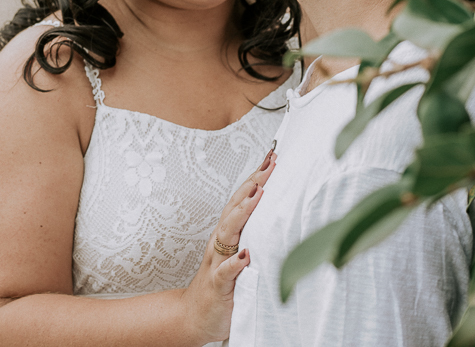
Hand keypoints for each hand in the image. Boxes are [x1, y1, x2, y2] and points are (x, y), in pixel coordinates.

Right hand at [180, 148, 276, 343]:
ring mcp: (217, 262)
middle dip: (253, 184)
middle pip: (236, 207)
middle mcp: (221, 243)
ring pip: (228, 232)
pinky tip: (245, 256)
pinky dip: (234, 263)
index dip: (257, 178)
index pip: (243, 200)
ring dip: (242, 212)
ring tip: (256, 194)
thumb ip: (254, 237)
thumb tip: (279, 216)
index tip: (271, 157)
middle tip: (269, 163)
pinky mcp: (218, 285)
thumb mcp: (241, 257)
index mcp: (229, 235)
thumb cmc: (222, 285)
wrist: (194, 317)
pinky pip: (225, 272)